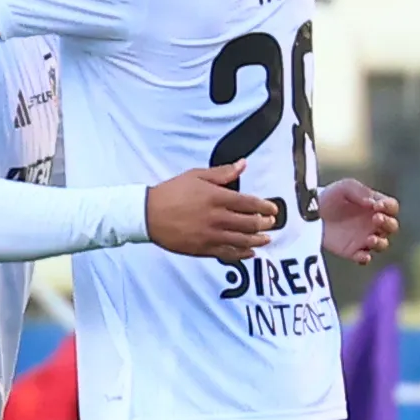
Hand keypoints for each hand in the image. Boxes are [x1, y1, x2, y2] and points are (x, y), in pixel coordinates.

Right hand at [143, 161, 278, 260]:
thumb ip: (222, 173)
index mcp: (217, 197)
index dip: (266, 207)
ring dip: (258, 240)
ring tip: (265, 239)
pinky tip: (249, 253)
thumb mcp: (196, 176)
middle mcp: (217, 217)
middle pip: (250, 223)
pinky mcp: (202, 248)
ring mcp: (210, 235)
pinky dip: (241, 254)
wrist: (147, 214)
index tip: (273, 209)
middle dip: (265, 223)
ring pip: (242, 240)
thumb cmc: (170, 193)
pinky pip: (228, 254)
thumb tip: (242, 165)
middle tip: (271, 223)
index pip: (250, 203)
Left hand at [320, 178, 399, 264]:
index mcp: (375, 206)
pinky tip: (362, 256)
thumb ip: (360, 191)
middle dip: (388, 223)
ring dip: (380, 243)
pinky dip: (365, 259)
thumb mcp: (344, 187)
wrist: (308, 213)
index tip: (378, 206)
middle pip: (392, 226)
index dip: (389, 207)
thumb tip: (373, 204)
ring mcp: (363, 238)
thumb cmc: (329, 197)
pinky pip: (364, 258)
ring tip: (370, 239)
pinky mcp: (351, 250)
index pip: (392, 207)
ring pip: (382, 244)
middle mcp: (372, 223)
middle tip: (376, 219)